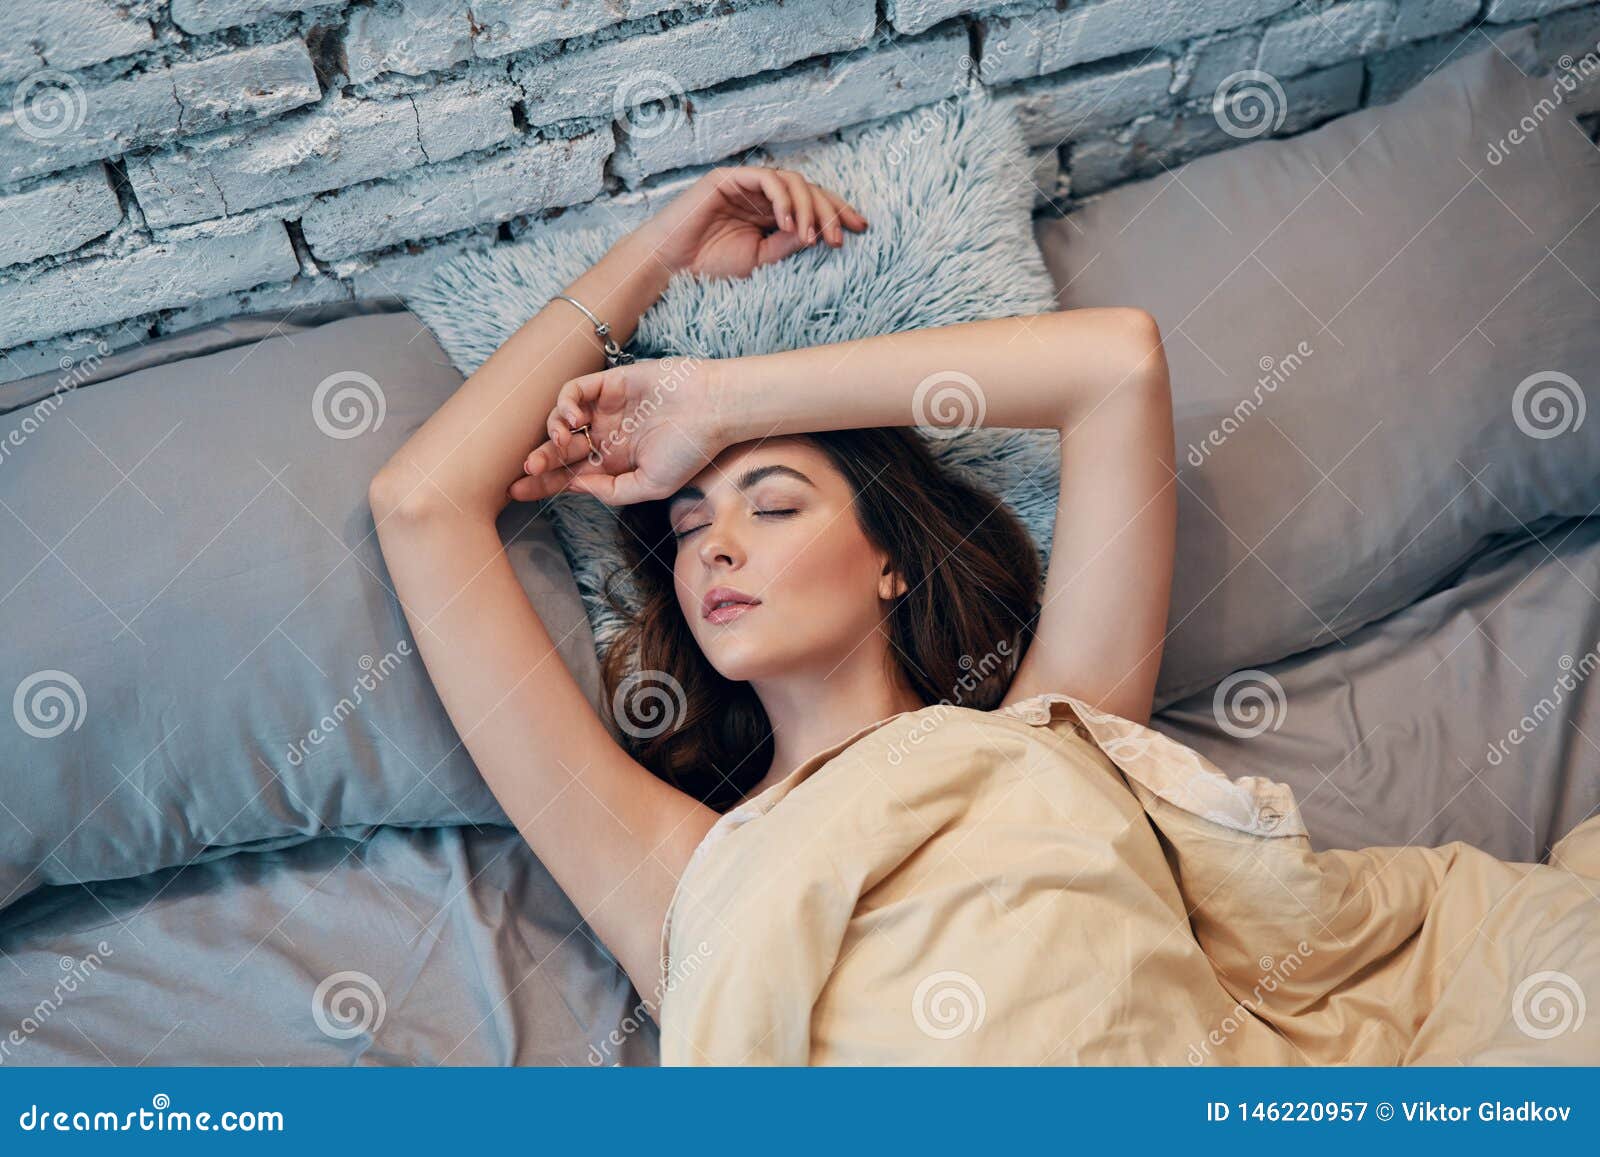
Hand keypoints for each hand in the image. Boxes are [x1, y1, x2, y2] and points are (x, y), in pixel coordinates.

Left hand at [508, 356, 729, 504]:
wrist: (713, 409)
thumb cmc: (690, 450)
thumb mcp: (651, 486)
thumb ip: (612, 491)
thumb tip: (574, 485)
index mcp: (614, 463)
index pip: (569, 475)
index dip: (542, 484)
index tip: (516, 492)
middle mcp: (606, 437)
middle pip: (560, 450)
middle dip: (539, 461)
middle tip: (527, 470)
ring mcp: (606, 410)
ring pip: (562, 420)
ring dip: (552, 432)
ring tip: (558, 442)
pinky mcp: (609, 383)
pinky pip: (575, 391)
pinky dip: (565, 403)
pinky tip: (572, 417)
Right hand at [630, 165, 867, 279]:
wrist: (669, 266)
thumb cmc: (709, 266)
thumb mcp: (760, 260)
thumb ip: (788, 244)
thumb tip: (821, 233)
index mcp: (771, 214)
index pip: (813, 205)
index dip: (837, 213)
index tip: (860, 229)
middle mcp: (762, 195)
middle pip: (809, 190)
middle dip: (830, 211)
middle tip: (840, 238)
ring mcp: (747, 184)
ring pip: (793, 182)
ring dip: (808, 208)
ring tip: (810, 238)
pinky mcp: (730, 178)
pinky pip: (768, 179)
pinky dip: (784, 199)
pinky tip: (790, 224)